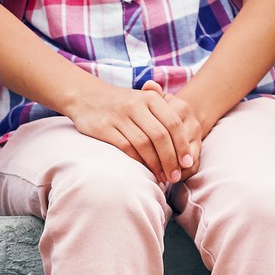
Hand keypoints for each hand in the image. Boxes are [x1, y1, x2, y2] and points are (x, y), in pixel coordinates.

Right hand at [60, 79, 200, 183]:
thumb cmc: (122, 104)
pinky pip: (125, 147)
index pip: (173, 123)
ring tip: (161, 178)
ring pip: (143, 144)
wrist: (86, 96)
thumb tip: (185, 142)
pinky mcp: (104, 127)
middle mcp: (136, 104)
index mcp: (150, 98)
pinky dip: (137, 161)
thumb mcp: (144, 100)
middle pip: (160, 136)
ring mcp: (119, 116)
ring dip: (155, 164)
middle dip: (170, 159)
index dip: (182, 145)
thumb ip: (165, 114)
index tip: (187, 163)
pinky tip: (143, 171)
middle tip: (175, 176)